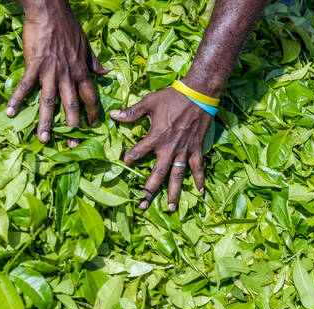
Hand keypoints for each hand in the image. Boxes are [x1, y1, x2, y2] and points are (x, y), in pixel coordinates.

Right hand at [7, 0, 107, 147]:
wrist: (50, 11)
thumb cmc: (68, 27)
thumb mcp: (86, 45)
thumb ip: (94, 62)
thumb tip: (106, 73)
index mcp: (81, 71)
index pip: (91, 96)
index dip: (92, 113)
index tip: (93, 127)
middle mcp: (68, 75)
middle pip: (72, 104)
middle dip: (73, 126)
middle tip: (73, 145)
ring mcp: (51, 72)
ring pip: (50, 101)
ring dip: (46, 122)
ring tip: (44, 139)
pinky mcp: (34, 65)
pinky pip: (25, 86)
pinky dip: (16, 99)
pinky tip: (10, 113)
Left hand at [110, 87, 211, 211]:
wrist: (200, 93)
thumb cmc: (172, 97)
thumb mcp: (149, 102)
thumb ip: (131, 112)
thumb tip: (113, 115)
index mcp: (156, 137)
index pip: (138, 153)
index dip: (129, 159)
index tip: (123, 165)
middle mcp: (169, 148)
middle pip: (158, 173)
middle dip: (149, 190)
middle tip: (143, 205)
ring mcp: (184, 151)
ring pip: (177, 176)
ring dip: (174, 193)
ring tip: (170, 209)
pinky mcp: (196, 149)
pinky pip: (198, 168)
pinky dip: (200, 180)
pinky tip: (200, 193)